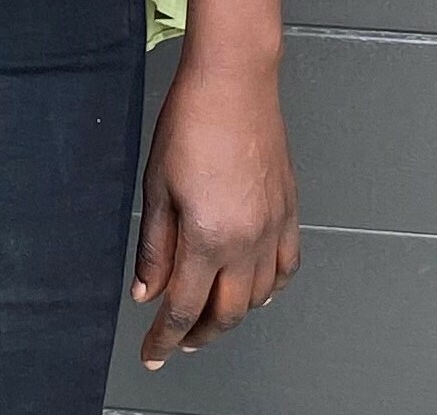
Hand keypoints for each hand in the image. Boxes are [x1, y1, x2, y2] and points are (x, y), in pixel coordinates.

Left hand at [131, 53, 300, 367]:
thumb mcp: (157, 185)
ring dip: (233, 313)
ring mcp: (274, 227)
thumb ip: (155, 246)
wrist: (234, 81)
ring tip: (209, 314)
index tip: (152, 354)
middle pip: (226, 312)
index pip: (184, 307)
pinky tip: (253, 287)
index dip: (165, 338)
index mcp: (209, 237)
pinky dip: (268, 288)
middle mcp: (248, 241)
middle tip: (177, 340)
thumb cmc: (191, 121)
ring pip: (258, 296)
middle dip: (199, 334)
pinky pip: (285, 268)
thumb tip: (147, 291)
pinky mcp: (289, 211)